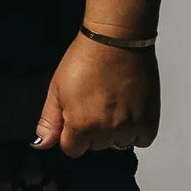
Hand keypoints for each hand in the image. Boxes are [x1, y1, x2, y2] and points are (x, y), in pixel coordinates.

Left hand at [32, 32, 158, 158]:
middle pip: (96, 146)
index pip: (72, 149)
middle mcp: (106, 131)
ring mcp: (129, 127)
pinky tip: (129, 110)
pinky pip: (142, 139)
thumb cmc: (87, 59)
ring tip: (114, 102)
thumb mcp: (56, 89)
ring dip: (116, 130)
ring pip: (118, 143)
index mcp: (80, 126)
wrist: (116, 41)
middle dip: (93, 130)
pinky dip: (137, 130)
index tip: (78, 115)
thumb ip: (49, 122)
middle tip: (97, 102)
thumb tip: (41, 144)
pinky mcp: (149, 120)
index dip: (73, 132)